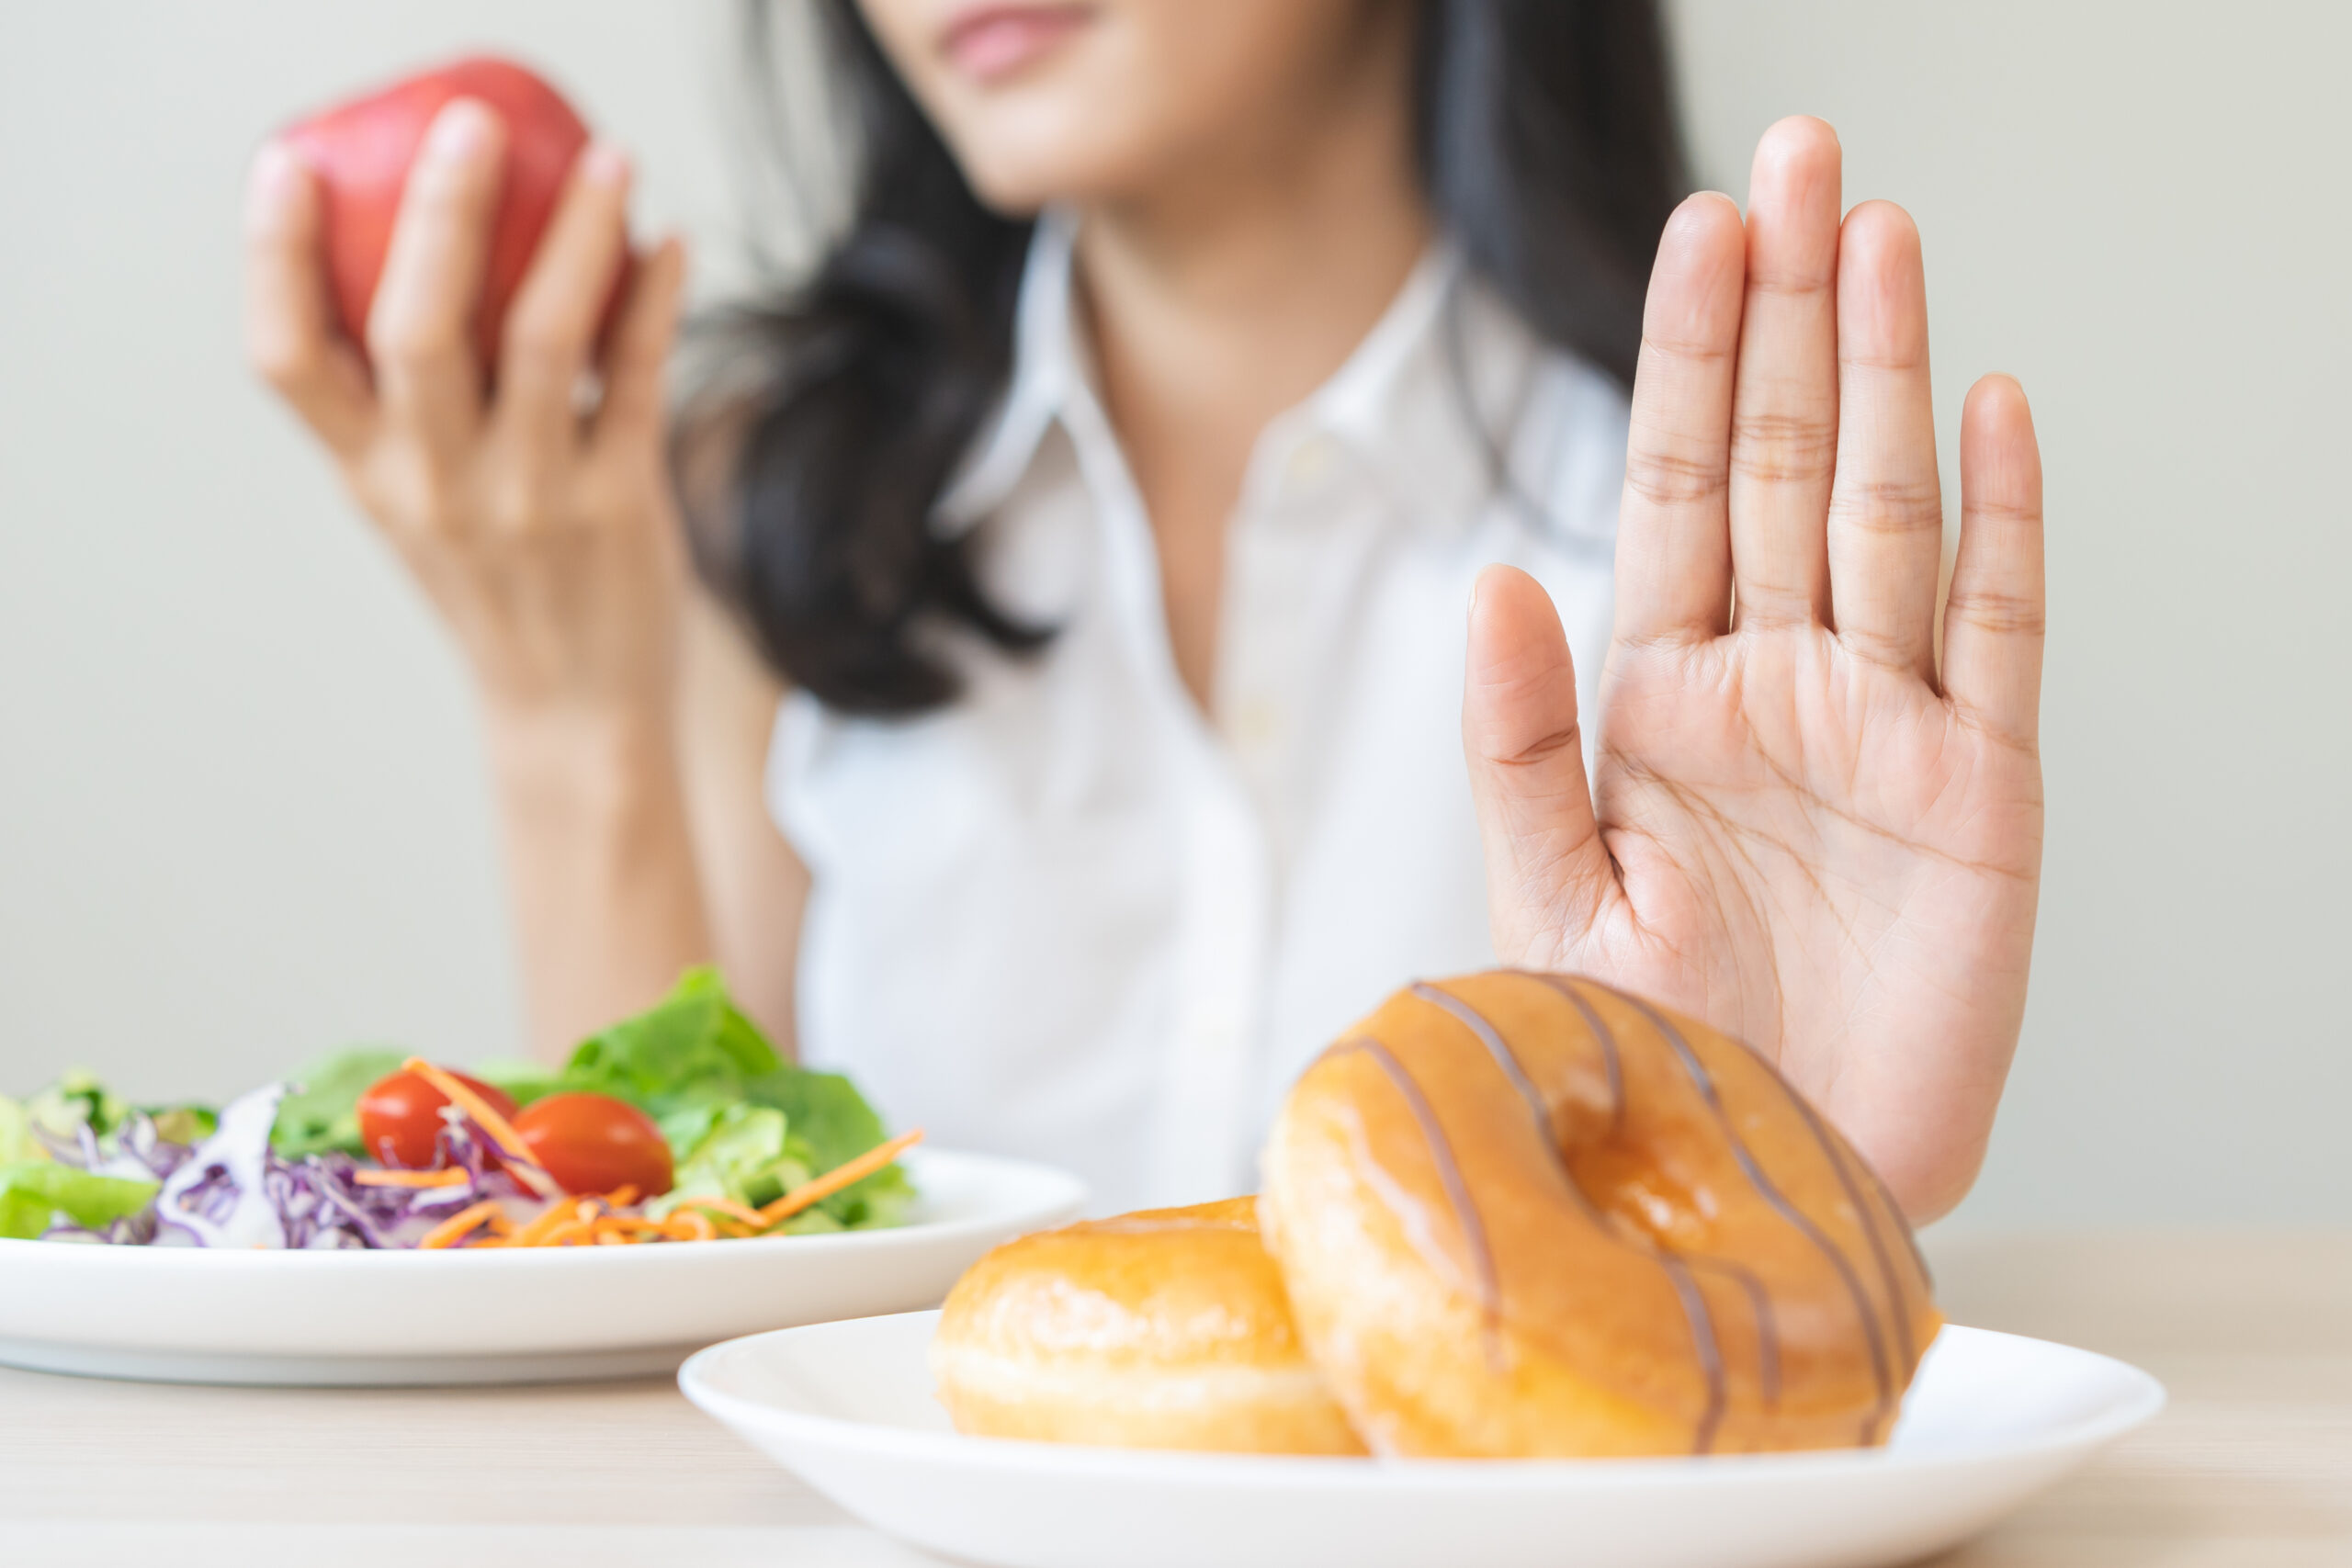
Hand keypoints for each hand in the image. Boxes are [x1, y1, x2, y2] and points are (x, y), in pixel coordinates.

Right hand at [244, 98, 690, 724]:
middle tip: (472, 126)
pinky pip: (641, 378)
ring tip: (612, 160)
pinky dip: (656, 298)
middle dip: (444, 213)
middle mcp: (439, 486)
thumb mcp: (417, 504)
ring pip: (548, 339)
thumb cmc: (498, 584)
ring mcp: (534, 499)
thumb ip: (408, 407)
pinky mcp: (622, 507)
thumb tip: (439, 253)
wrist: (574, 713)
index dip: (275, 259)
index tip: (288, 165)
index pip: (286, 362)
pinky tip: (671, 243)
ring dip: (581, 236)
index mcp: (369, 476)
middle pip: (419, 329)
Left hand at [1462, 118, 2044, 1221]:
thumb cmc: (1649, 1049)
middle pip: (1790, 463)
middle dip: (1791, 313)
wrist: (1763, 1180)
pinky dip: (1998, 524)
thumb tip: (1494, 579)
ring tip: (1880, 236)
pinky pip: (1993, 634)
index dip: (1691, 356)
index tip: (1701, 225)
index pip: (1681, 488)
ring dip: (1887, 375)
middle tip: (1802, 159)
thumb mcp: (1552, 895)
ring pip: (1888, 514)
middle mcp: (1775, 685)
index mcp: (1662, 698)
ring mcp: (1883, 728)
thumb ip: (1519, 740)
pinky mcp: (1981, 796)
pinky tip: (1989, 410)